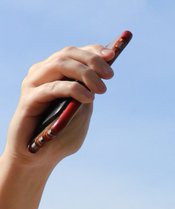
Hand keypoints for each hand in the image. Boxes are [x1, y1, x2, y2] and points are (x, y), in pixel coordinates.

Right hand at [5, 44, 116, 166]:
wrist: (39, 158)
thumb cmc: (61, 136)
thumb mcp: (81, 112)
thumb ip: (89, 93)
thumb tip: (102, 75)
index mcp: (54, 73)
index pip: (74, 53)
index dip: (93, 50)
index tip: (112, 54)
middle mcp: (41, 74)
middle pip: (67, 54)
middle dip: (92, 61)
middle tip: (110, 75)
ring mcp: (33, 85)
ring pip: (59, 64)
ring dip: (85, 73)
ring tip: (101, 89)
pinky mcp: (28, 100)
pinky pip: (52, 88)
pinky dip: (73, 89)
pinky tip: (88, 98)